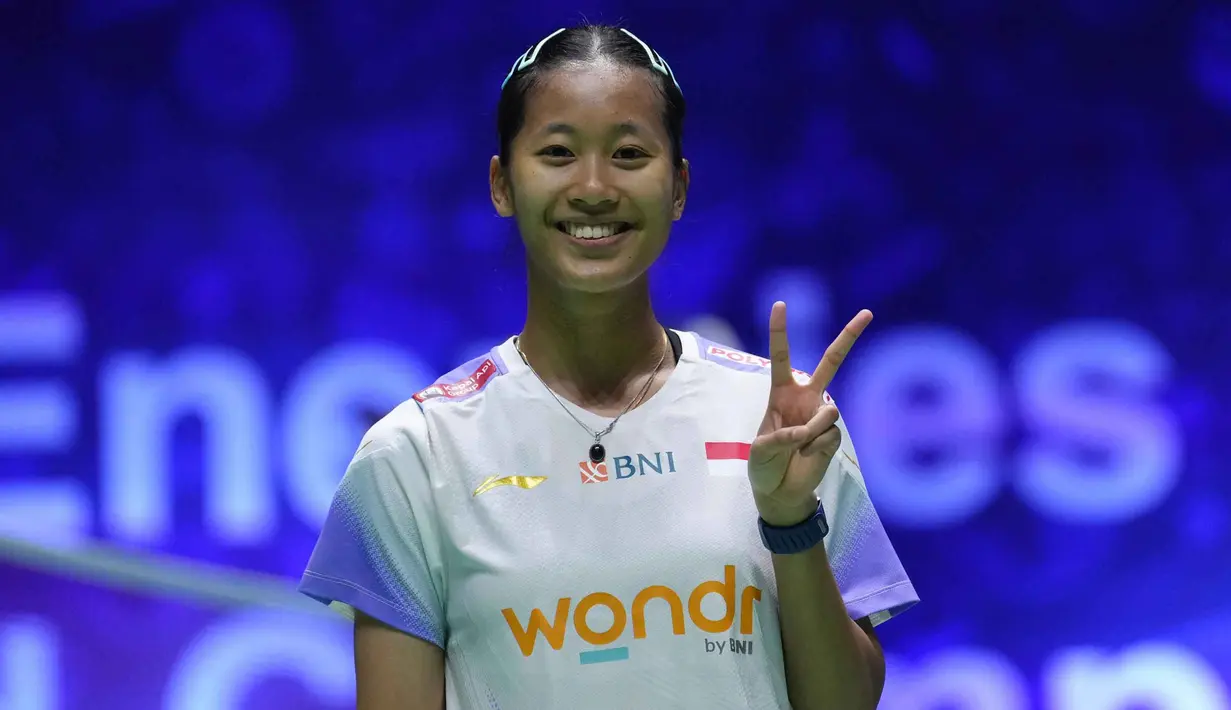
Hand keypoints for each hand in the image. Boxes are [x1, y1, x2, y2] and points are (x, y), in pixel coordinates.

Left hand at [748, 302, 872, 525]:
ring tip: (797, 448)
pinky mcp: (834, 436)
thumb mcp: (760, 450)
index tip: (780, 304)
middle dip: (849, 337)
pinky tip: (807, 457)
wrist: (779, 493)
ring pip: (828, 411)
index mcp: (781, 393)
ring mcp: (822, 416)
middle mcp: (806, 398)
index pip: (782, 356)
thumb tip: (809, 428)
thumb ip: (780, 436)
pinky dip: (815, 447)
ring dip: (810, 431)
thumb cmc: (764, 467)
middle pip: (831, 362)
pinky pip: (829, 434)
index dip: (780, 331)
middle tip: (867, 312)